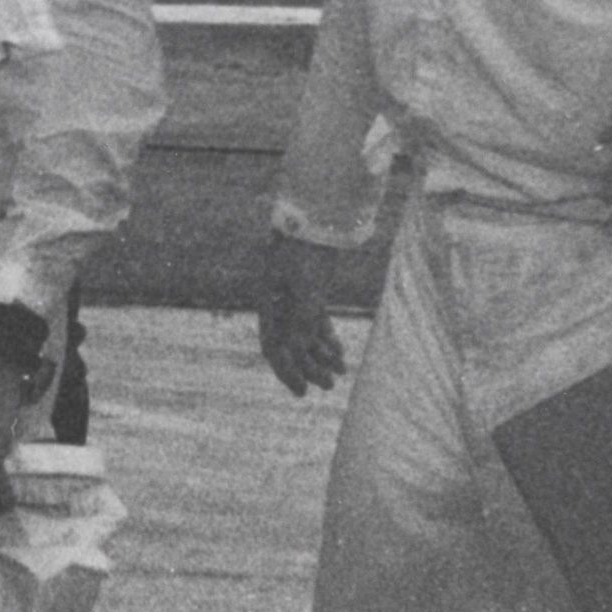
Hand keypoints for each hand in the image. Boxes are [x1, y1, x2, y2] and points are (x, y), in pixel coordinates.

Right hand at [258, 230, 345, 395]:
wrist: (316, 219)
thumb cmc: (306, 252)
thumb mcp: (306, 288)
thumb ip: (303, 320)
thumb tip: (299, 353)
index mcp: (269, 305)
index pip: (273, 347)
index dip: (286, 372)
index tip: (302, 392)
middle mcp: (279, 306)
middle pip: (290, 346)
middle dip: (308, 368)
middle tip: (328, 386)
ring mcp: (294, 299)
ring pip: (305, 336)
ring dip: (321, 356)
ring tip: (341, 372)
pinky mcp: (311, 292)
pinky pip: (315, 323)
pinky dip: (327, 339)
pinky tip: (340, 354)